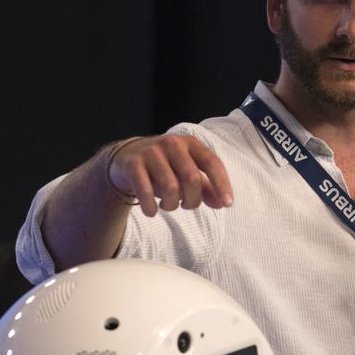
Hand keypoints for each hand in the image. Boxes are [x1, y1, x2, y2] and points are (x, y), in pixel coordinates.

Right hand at [108, 134, 233, 217]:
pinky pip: (146, 192)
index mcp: (190, 143)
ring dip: (171, 205)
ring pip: (170, 188)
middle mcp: (172, 144)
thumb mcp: (187, 174)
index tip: (228, 205)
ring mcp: (151, 152)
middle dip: (192, 200)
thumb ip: (207, 188)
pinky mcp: (133, 163)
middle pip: (192, 179)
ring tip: (168, 205)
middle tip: (185, 205)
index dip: (222, 185)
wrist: (126, 158)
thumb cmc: (164, 168)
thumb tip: (223, 203)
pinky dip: (151, 208)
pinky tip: (151, 211)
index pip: (212, 163)